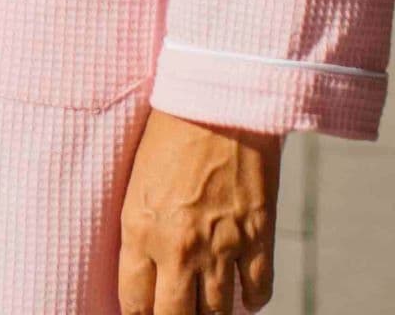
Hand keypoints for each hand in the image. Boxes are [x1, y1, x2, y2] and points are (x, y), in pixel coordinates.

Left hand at [117, 109, 280, 314]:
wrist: (221, 100)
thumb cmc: (171, 133)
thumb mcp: (138, 183)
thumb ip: (140, 231)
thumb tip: (148, 270)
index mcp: (140, 231)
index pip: (135, 304)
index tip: (146, 313)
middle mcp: (179, 248)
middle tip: (178, 313)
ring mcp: (222, 246)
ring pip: (219, 314)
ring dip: (213, 314)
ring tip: (209, 306)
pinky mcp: (259, 236)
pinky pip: (258, 293)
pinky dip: (251, 300)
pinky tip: (243, 294)